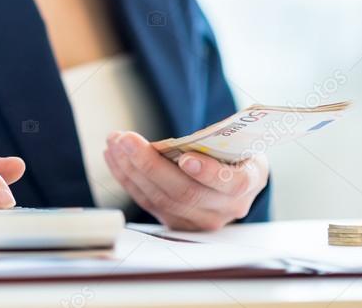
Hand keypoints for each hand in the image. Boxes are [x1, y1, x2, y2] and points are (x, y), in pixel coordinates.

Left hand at [104, 130, 267, 230]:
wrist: (235, 177)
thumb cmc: (235, 151)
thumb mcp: (239, 141)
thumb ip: (218, 140)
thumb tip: (181, 141)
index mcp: (247, 182)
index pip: (231, 183)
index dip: (208, 173)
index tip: (186, 159)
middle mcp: (226, 208)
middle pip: (185, 192)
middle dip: (150, 164)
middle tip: (125, 139)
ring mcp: (199, 221)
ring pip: (161, 199)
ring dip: (131, 168)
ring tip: (114, 142)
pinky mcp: (176, 222)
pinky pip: (148, 202)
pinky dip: (127, 178)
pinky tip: (113, 156)